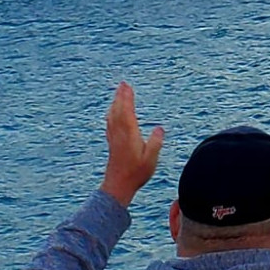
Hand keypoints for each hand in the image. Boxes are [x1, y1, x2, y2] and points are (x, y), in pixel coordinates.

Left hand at [101, 82, 164, 205]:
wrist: (118, 185)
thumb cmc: (136, 173)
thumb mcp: (151, 159)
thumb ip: (156, 142)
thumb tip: (160, 127)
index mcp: (129, 135)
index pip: (127, 112)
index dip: (127, 99)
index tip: (127, 87)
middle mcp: (119, 134)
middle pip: (118, 111)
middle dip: (120, 96)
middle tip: (123, 84)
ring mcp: (114, 138)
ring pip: (112, 116)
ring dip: (115, 103)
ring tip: (118, 94)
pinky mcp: (112, 143)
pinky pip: (110, 123)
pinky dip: (112, 114)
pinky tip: (112, 113)